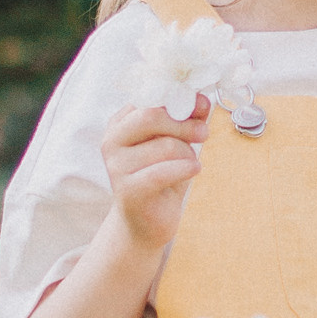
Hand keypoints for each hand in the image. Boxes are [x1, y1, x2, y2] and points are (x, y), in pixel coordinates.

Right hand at [100, 99, 208, 259]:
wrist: (145, 221)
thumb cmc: (162, 177)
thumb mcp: (174, 142)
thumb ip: (185, 119)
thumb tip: (203, 100)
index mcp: (120, 124)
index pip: (148, 98)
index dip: (179, 96)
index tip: (202, 103)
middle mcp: (112, 141)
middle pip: (151, 116)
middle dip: (184, 123)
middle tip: (203, 133)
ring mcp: (117, 166)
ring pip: (165, 145)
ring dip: (187, 153)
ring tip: (188, 164)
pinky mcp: (128, 190)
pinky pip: (164, 171)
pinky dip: (185, 168)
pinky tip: (193, 170)